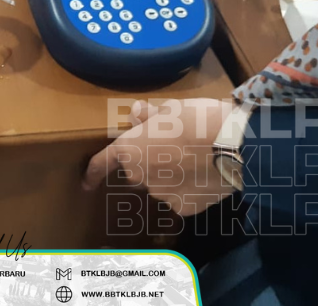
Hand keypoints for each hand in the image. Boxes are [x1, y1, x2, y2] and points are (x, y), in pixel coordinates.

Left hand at [83, 98, 233, 214]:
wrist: (231, 147)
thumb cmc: (194, 120)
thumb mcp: (168, 108)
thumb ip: (148, 115)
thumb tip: (137, 114)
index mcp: (129, 150)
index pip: (103, 162)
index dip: (93, 171)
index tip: (86, 181)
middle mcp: (140, 177)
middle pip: (136, 170)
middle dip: (146, 159)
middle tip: (168, 143)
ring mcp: (162, 196)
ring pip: (159, 184)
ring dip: (167, 173)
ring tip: (192, 156)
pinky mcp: (184, 208)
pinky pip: (179, 196)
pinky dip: (186, 187)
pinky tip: (202, 173)